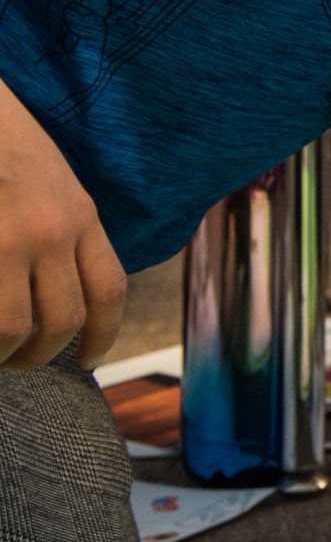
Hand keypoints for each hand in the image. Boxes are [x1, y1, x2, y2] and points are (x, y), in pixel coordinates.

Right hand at [0, 76, 124, 369]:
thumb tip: (56, 290)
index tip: (89, 361)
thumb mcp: (49, 180)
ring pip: (13, 328)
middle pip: (63, 320)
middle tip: (17, 362)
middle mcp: (51, 231)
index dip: (103, 334)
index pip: (109, 289)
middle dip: (40, 355)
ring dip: (0, 352)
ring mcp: (6, 242)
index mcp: (79, 213)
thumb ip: (62, 227)